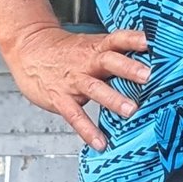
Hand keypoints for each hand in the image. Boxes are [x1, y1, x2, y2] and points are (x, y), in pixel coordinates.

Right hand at [4, 25, 150, 150]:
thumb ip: (117, 54)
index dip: (134, 39)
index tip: (151, 41)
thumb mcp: (92, 45)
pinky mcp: (60, 98)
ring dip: (113, 99)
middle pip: (109, 61)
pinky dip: (88, 130)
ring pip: (94, 88)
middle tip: (148, 76)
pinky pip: (75, 116)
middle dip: (129, 68)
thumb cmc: (68, 51)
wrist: (30, 50)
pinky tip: (100, 142)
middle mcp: (88, 62)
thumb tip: (149, 62)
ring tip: (130, 110)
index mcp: (98, 47)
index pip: (118, 39)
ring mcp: (74, 80)